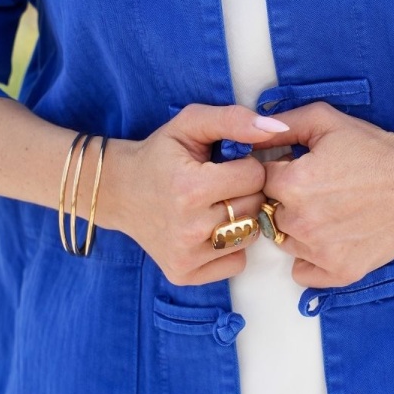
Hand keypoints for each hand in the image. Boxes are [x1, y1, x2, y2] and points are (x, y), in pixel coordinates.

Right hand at [98, 104, 289, 285]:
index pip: (256, 177)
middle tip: (218, 186)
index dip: (244, 166)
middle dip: (244, 192)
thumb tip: (275, 128)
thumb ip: (233, 119)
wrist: (118, 192)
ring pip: (250, 235)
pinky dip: (231, 247)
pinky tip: (208, 230)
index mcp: (190, 188)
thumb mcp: (190, 123)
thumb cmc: (159, 155)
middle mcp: (189, 227)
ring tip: (214, 207)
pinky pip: (237, 263)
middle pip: (254, 206)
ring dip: (240, 219)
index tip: (223, 166)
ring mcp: (187, 256)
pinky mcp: (185, 274)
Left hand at [255, 102, 393, 287]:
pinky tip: (329, 238)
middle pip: (269, 213)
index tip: (300, 169)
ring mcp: (320, 251)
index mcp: (291, 184)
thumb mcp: (325, 120)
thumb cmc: (374, 148)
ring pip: (285, 243)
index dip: (279, 172)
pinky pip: (303, 273)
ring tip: (330, 211)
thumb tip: (249, 133)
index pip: (260, 181)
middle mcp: (300, 222)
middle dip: (285, 201)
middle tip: (319, 191)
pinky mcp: (340, 272)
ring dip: (298, 230)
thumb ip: (282, 124)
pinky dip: (310, 259)